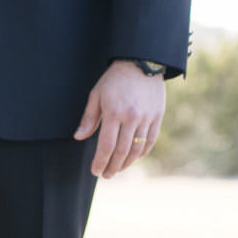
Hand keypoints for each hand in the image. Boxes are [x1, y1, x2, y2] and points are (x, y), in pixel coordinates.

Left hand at [74, 60, 166, 178]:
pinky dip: (142, 152)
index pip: (106, 146)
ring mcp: (146, 117)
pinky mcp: (157, 116)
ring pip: (137, 149)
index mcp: (114, 112)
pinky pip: (150, 140)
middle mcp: (132, 117)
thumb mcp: (96, 95)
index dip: (100, 161)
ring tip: (118, 169)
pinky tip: (134, 158)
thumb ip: (88, 118)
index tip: (95, 171)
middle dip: (112, 166)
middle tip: (106, 175)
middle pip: (122, 151)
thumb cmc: (114, 79)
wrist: (142, 62)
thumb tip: (79, 137)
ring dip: (127, 163)